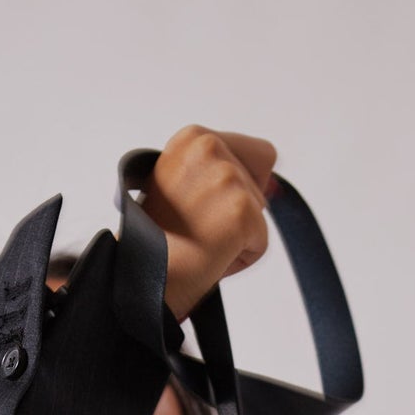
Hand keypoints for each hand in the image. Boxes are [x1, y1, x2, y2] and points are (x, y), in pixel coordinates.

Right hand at [138, 125, 277, 323]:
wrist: (140, 276)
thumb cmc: (153, 241)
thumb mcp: (181, 188)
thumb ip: (219, 175)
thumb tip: (274, 187)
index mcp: (193, 137)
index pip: (256, 154)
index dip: (240, 185)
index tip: (207, 205)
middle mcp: (209, 147)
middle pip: (261, 181)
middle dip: (237, 210)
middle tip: (197, 228)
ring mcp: (226, 178)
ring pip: (259, 212)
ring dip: (235, 236)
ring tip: (199, 243)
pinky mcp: (240, 211)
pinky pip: (260, 242)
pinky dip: (240, 257)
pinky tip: (209, 256)